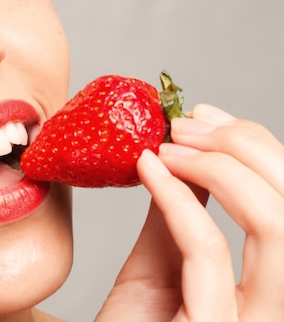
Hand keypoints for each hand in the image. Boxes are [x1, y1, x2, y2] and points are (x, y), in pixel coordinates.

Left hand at [95, 104, 283, 320]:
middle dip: (244, 147)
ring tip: (168, 145)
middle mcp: (279, 304)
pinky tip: (148, 169)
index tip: (203, 116)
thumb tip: (184, 154)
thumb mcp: (162, 262)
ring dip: (222, 168)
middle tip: (184, 124)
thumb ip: (181, 214)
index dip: (257, 147)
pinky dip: (179, 200)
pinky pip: (209, 253)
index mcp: (273, 283)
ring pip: (277, 225)